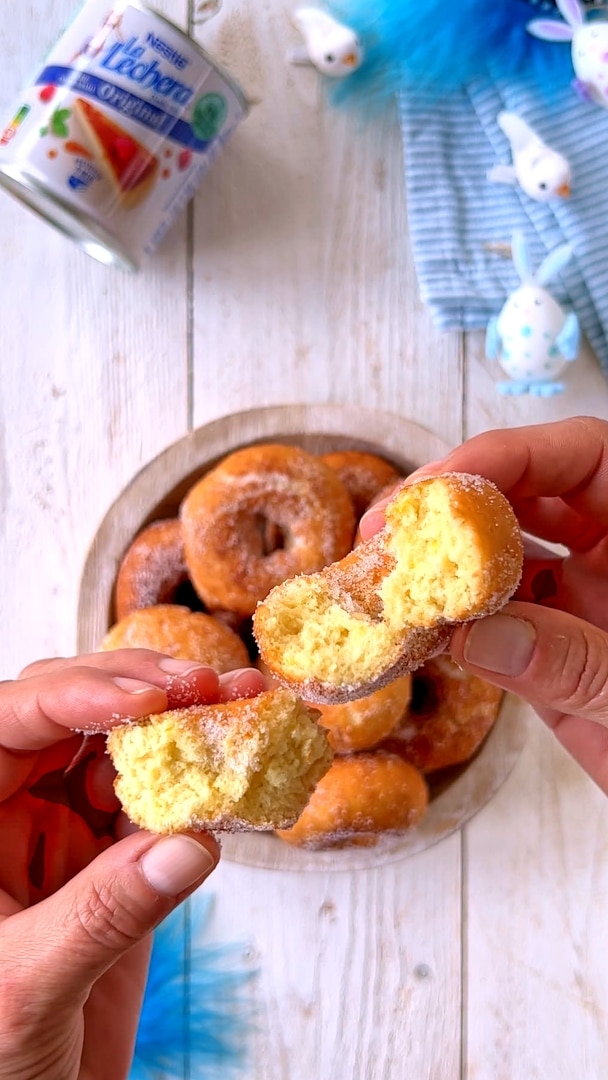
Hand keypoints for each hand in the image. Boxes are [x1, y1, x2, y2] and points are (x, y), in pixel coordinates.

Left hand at [0, 650, 264, 1079]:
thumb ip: (104, 913)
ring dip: (179, 728)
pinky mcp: (109, 864)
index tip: (150, 698)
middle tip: (208, 689)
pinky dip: (198, 789)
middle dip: (139, 693)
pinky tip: (235, 777)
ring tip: (238, 712)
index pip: (7, 722)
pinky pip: (157, 807)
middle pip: (69, 715)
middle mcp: (7, 811)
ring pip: (119, 751)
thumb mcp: (26, 989)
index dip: (75, 694)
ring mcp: (59, 834)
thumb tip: (188, 844)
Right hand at [360, 415, 607, 792]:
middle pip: (529, 499)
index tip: (445, 483)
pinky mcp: (559, 658)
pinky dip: (454, 629)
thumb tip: (478, 636)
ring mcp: (587, 607)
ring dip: (446, 569)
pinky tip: (415, 634)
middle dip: (458, 505)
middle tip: (393, 527)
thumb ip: (578, 664)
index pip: (585, 456)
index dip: (510, 455)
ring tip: (388, 580)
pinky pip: (497, 629)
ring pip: (505, 563)